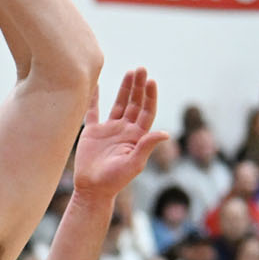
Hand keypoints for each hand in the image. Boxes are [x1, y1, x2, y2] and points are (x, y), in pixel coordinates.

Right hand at [72, 70, 169, 198]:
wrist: (92, 189)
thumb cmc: (114, 180)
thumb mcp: (134, 164)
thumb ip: (147, 146)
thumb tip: (166, 133)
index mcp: (137, 137)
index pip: (147, 112)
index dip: (150, 96)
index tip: (151, 81)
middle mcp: (125, 131)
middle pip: (136, 104)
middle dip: (139, 87)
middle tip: (141, 69)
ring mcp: (109, 130)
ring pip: (120, 104)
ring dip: (126, 89)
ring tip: (131, 72)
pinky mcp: (93, 132)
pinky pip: (94, 111)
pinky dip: (95, 98)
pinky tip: (97, 84)